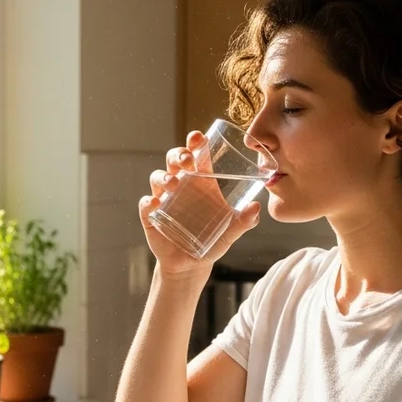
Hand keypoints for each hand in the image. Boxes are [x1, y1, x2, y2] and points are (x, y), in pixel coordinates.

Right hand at [139, 130, 260, 276]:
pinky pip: (145, 203)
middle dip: (178, 155)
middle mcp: (180, 185)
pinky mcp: (151, 216)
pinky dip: (148, 201)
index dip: (195, 143)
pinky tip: (154, 203)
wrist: (193, 264)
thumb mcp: (231, 231)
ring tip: (173, 183)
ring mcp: (164, 199)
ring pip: (157, 177)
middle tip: (187, 161)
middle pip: (174, 160)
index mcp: (200, 182)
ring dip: (164, 176)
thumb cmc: (213, 240)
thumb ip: (245, 220)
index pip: (196, 156)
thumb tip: (256, 208)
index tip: (199, 137)